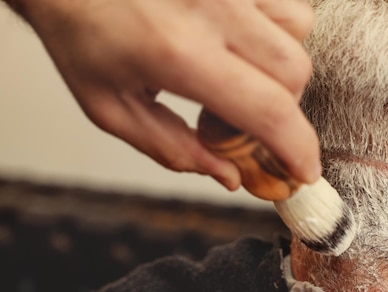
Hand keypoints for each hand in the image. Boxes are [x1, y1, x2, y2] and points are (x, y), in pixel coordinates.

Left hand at [18, 0, 320, 189]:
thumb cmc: (80, 33)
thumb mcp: (111, 108)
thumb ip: (173, 149)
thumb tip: (230, 176)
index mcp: (176, 54)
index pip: (267, 109)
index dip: (297, 148)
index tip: (304, 170)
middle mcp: (211, 10)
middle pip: (294, 73)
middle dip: (284, 110)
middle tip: (243, 118)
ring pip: (298, 34)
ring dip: (282, 68)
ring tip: (240, 73)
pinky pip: (287, 3)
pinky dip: (277, 31)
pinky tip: (243, 41)